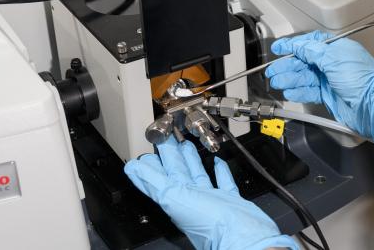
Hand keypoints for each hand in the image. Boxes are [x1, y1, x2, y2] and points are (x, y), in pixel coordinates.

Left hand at [125, 138, 297, 249]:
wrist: (241, 234)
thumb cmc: (209, 222)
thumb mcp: (174, 197)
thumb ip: (154, 182)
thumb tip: (132, 169)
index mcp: (176, 198)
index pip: (161, 175)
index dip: (155, 161)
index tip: (151, 145)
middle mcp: (192, 199)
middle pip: (179, 172)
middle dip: (173, 155)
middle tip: (168, 138)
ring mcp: (211, 200)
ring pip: (198, 175)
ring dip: (192, 160)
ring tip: (188, 144)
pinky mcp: (230, 200)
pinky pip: (223, 182)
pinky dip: (221, 171)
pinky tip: (219, 162)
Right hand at [267, 31, 373, 148]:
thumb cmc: (363, 81)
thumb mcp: (334, 59)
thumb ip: (312, 51)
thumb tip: (297, 45)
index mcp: (336, 49)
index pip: (310, 44)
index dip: (293, 46)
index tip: (279, 48)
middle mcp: (332, 64)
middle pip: (304, 62)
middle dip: (287, 65)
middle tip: (272, 70)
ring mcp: (330, 80)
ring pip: (304, 77)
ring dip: (289, 79)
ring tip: (276, 81)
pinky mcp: (329, 95)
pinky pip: (309, 91)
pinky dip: (298, 91)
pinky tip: (289, 91)